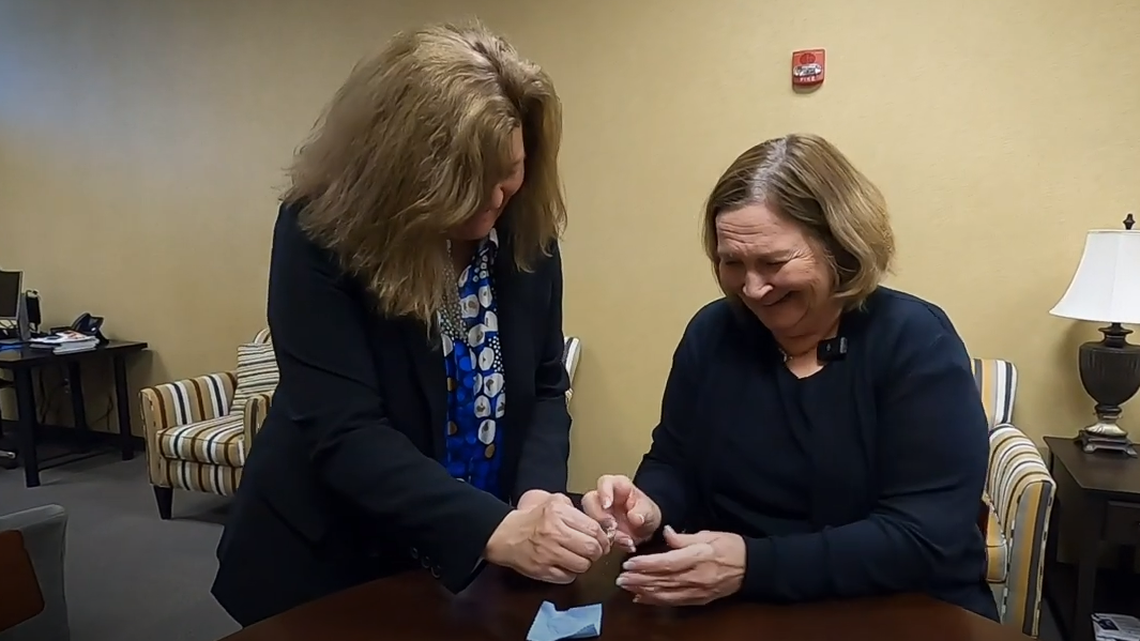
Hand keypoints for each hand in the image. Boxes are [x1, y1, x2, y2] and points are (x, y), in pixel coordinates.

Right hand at [485, 493, 611, 583]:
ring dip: (585, 563)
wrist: (506, 535)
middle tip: (595, 551)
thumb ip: (575, 509)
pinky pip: (568, 577)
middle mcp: (554, 533)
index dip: (603, 538)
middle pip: (591, 548)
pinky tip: (567, 565)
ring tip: (580, 558)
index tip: (603, 541)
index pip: (593, 529)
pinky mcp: (542, 570)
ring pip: (582, 565)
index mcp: (558, 513)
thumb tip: (598, 523)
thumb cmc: (532, 519)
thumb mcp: (553, 502)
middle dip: (598, 552)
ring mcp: (548, 553)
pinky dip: (571, 573)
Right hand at [581, 474, 660, 552]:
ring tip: (622, 539)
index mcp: (617, 487)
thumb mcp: (650, 512)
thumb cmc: (646, 514)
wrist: (646, 533)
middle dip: (600, 517)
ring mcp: (597, 514)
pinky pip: (594, 535)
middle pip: (590, 501)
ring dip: (604, 532)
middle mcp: (603, 499)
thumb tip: (635, 517)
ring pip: (589, 520)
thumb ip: (643, 512)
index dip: (604, 493)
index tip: (607, 505)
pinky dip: (608, 543)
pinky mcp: (596, 528)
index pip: (605, 482)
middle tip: (613, 527)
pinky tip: (622, 545)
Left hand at [616, 526, 744, 605]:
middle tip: (619, 578)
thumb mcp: (708, 534)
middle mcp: (696, 577)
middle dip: (639, 580)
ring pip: (665, 594)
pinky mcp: (699, 600)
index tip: (629, 563)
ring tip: (626, 587)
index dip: (646, 565)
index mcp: (698, 557)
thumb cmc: (730, 546)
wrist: (752, 567)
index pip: (666, 563)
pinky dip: (656, 600)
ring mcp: (697, 591)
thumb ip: (684, 537)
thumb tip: (665, 532)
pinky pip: (673, 602)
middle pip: (662, 580)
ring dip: (643, 591)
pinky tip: (642, 598)